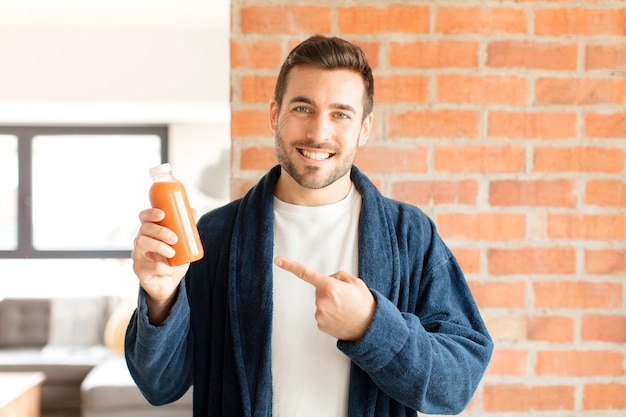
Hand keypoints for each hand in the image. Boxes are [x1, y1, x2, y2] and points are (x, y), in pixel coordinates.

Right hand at [132, 208, 189, 323]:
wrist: (170, 283)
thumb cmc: (174, 260)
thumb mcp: (183, 243)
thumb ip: (187, 228)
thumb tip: (192, 210)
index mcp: (149, 231)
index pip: (144, 217)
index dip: (150, 213)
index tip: (162, 214)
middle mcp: (140, 241)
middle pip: (144, 229)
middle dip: (160, 231)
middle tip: (175, 239)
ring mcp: (138, 255)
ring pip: (142, 243)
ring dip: (159, 247)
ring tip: (172, 253)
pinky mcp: (139, 270)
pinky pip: (149, 266)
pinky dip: (163, 268)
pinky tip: (170, 270)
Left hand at [274, 256, 375, 341]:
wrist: (369, 327)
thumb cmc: (363, 303)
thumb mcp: (355, 282)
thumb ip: (338, 276)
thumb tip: (327, 280)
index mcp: (330, 287)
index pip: (306, 274)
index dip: (290, 266)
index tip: (278, 260)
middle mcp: (321, 301)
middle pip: (319, 289)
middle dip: (329, 290)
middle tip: (345, 298)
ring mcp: (320, 314)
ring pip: (321, 303)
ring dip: (330, 303)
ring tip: (345, 309)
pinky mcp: (320, 325)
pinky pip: (322, 314)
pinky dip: (330, 314)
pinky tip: (341, 317)